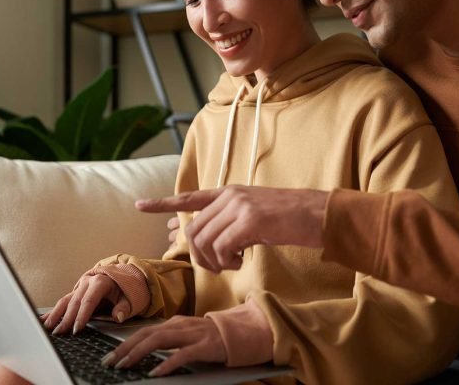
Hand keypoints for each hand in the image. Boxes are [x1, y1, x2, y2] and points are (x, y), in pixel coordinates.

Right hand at [43, 273, 128, 334]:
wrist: (120, 277)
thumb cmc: (124, 290)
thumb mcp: (129, 298)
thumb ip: (124, 307)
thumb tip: (118, 316)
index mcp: (100, 282)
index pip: (89, 300)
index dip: (82, 315)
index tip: (76, 328)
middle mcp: (87, 282)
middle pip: (75, 302)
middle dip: (66, 318)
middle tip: (59, 333)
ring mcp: (79, 287)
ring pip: (65, 300)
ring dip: (55, 315)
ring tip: (48, 327)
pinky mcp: (74, 292)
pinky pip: (62, 302)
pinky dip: (52, 311)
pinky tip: (42, 320)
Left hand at [101, 315, 225, 376]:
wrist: (239, 333)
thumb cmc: (210, 337)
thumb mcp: (186, 335)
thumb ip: (168, 340)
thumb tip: (143, 349)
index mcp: (174, 323)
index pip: (144, 331)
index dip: (125, 343)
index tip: (110, 356)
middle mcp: (180, 325)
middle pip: (147, 334)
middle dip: (125, 348)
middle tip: (109, 362)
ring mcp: (192, 335)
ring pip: (160, 340)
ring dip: (139, 353)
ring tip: (125, 365)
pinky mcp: (204, 346)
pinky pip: (182, 355)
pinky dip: (166, 364)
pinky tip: (155, 373)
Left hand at [136, 186, 328, 272]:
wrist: (318, 213)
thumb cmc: (290, 219)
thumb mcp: (256, 214)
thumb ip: (231, 221)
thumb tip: (210, 240)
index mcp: (229, 192)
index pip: (189, 197)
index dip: (163, 203)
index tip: (140, 206)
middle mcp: (230, 196)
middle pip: (194, 230)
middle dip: (200, 255)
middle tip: (221, 266)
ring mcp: (239, 206)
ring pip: (204, 241)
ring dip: (214, 261)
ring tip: (233, 263)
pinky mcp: (250, 220)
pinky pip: (222, 247)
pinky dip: (228, 261)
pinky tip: (243, 260)